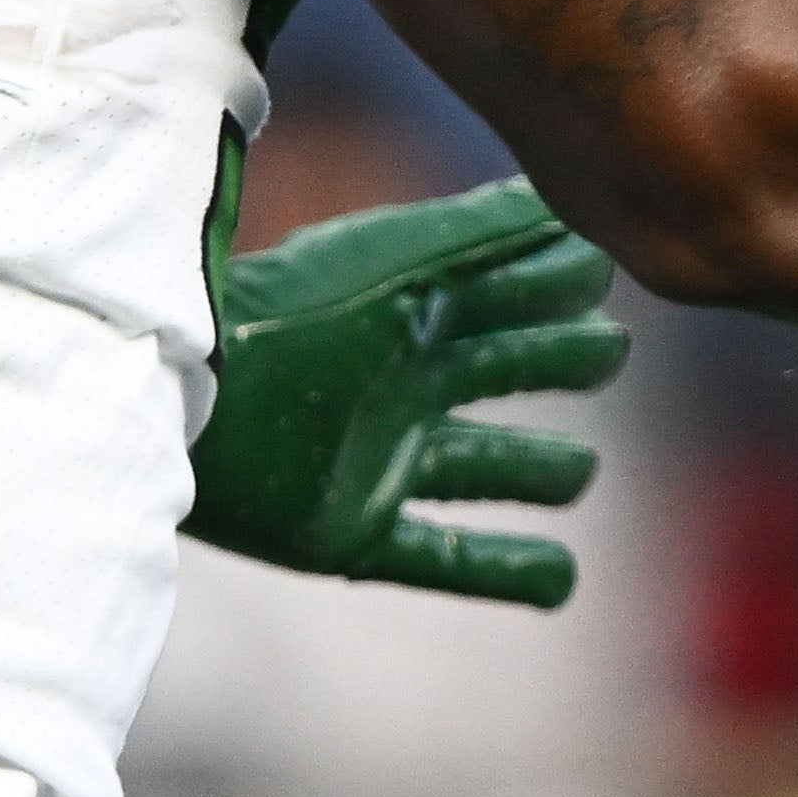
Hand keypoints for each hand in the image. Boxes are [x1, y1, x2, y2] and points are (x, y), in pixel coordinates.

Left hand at [192, 180, 629, 607]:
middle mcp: (398, 383)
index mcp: (406, 312)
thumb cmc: (297, 315)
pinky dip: (505, 571)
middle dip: (556, 359)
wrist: (188, 398)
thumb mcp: (404, 261)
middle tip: (609, 351)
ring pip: (479, 466)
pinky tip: (563, 580)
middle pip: (499, 369)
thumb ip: (491, 236)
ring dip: (532, 469)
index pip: (503, 293)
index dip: (556, 284)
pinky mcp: (351, 535)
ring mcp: (378, 462)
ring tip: (580, 471)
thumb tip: (578, 215)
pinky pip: (444, 559)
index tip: (608, 275)